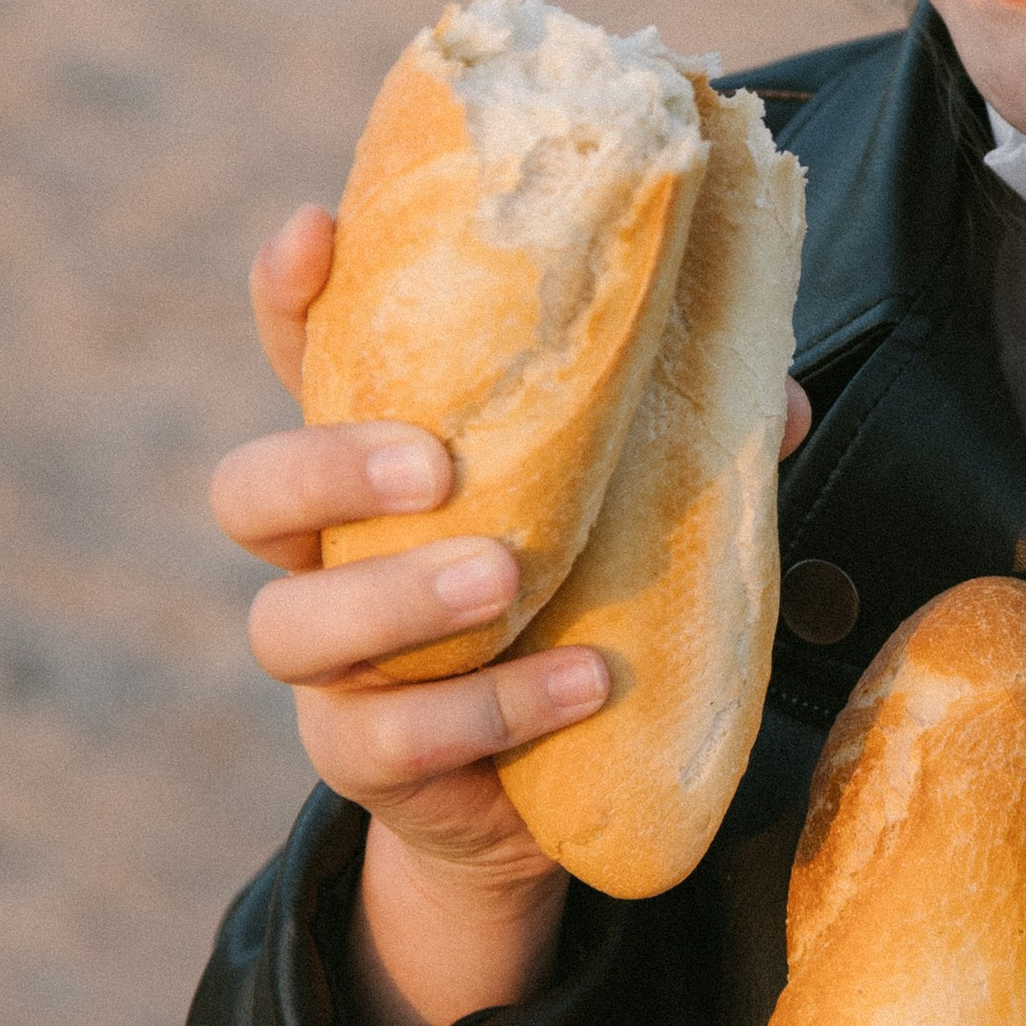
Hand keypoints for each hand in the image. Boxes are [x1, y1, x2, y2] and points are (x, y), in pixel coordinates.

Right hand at [213, 206, 812, 1025]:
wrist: (541, 793)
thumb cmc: (576, 606)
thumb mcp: (626, 513)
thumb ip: (682, 450)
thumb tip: (776, 401)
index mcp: (378, 461)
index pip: (304, 360)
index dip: (292, 296)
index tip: (317, 231)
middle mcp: (326, 556)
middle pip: (249, 492)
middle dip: (326, 464)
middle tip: (436, 464)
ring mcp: (331, 666)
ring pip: (290, 625)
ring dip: (396, 597)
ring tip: (500, 578)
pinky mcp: (364, 759)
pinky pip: (390, 737)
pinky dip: (490, 706)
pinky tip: (578, 681)